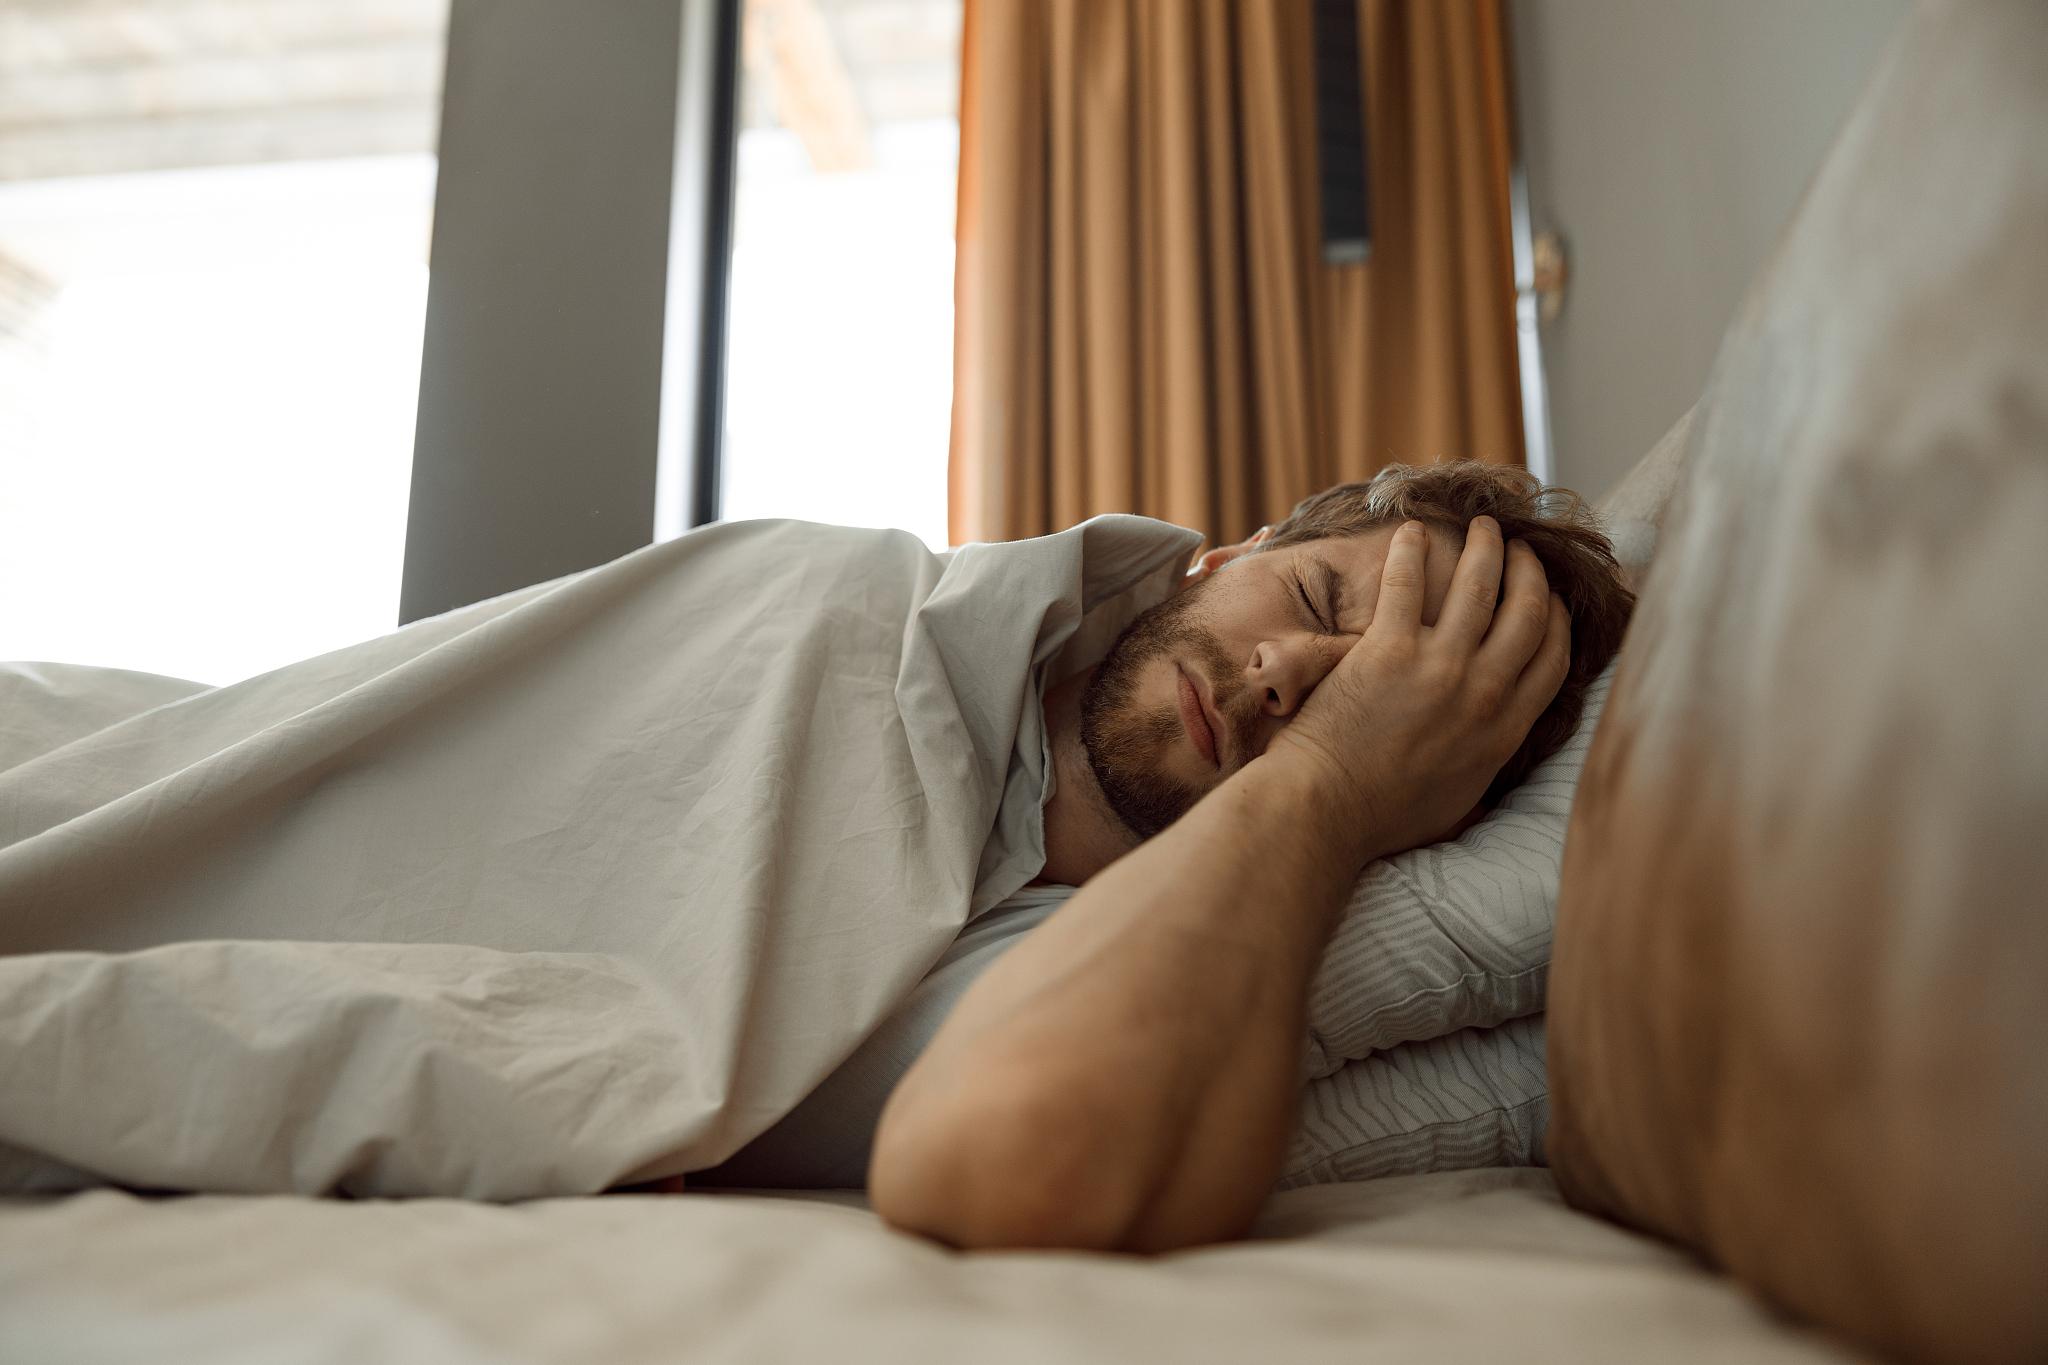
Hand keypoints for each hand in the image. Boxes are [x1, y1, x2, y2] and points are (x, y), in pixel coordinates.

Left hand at [1264, 517, 1569, 863]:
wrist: (1326, 812)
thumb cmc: (1381, 816)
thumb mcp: (1457, 802)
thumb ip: (1481, 771)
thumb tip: (1486, 764)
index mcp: (1505, 729)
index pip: (1554, 658)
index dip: (1557, 618)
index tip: (1549, 597)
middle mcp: (1484, 692)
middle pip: (1528, 611)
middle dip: (1529, 571)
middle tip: (1520, 549)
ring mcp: (1439, 667)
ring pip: (1480, 586)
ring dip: (1485, 547)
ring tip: (1480, 527)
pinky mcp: (1389, 649)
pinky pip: (1407, 582)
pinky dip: (1412, 551)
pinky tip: (1411, 531)